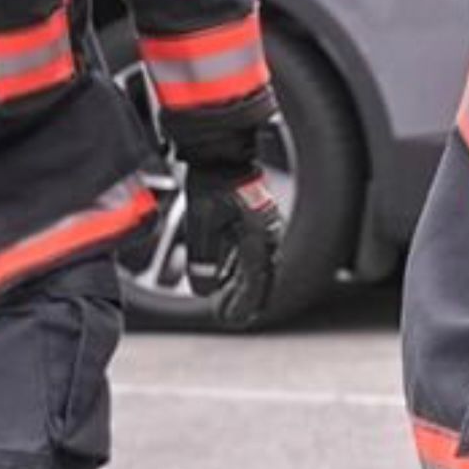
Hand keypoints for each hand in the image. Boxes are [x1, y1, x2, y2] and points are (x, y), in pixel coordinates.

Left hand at [182, 171, 284, 325]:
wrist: (221, 150)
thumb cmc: (210, 180)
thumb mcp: (200, 222)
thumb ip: (202, 259)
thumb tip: (204, 290)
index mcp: (256, 235)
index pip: (253, 282)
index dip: (240, 304)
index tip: (226, 318)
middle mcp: (268, 233)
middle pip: (261, 279)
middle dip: (244, 301)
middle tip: (226, 316)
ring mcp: (268, 226)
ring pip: (259, 267)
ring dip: (243, 285)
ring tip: (224, 301)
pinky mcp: (262, 221)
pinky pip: (257, 253)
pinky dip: (243, 269)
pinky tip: (227, 275)